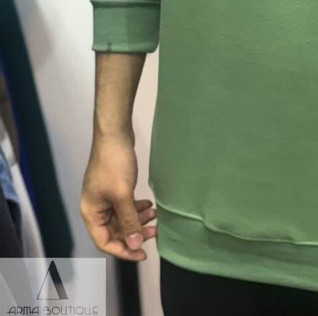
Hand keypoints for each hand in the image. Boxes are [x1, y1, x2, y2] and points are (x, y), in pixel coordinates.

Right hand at [81, 131, 156, 260]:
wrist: (115, 134)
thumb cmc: (114, 164)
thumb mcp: (123, 195)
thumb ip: (129, 221)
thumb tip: (135, 244)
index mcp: (91, 213)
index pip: (105, 242)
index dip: (124, 250)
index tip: (143, 253)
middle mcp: (95, 207)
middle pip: (115, 231)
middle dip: (135, 232)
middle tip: (155, 231)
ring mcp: (104, 197)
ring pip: (122, 217)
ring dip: (138, 219)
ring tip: (155, 214)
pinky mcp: (114, 187)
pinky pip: (125, 205)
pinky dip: (137, 207)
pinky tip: (149, 204)